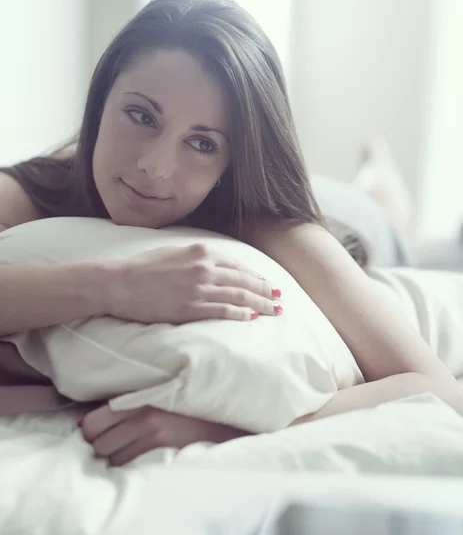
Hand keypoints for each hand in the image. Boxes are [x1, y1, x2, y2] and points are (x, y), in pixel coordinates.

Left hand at [78, 403, 248, 465]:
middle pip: (98, 441)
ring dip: (114, 455)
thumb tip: (85, 423)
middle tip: (112, 441)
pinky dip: (127, 464)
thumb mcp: (153, 394)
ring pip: (111, 456)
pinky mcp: (161, 448)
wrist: (217, 415)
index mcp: (136, 397)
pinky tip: (139, 455)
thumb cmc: (182, 403)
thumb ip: (123, 403)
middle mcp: (140, 414)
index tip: (96, 431)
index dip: (90, 430)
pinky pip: (128, 464)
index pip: (93, 421)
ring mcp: (151, 432)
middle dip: (100, 444)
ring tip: (127, 447)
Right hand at [105, 243, 281, 323]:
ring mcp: (199, 288)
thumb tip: (213, 264)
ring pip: (239, 297)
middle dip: (265, 291)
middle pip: (244, 281)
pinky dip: (240, 314)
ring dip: (260, 304)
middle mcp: (205, 268)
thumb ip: (197, 257)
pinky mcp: (191, 307)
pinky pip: (223, 311)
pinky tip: (251, 318)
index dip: (256, 276)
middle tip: (279, 299)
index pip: (238, 266)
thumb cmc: (142, 267)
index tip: (267, 283)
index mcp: (202, 252)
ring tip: (274, 310)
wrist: (119, 282)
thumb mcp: (174, 251)